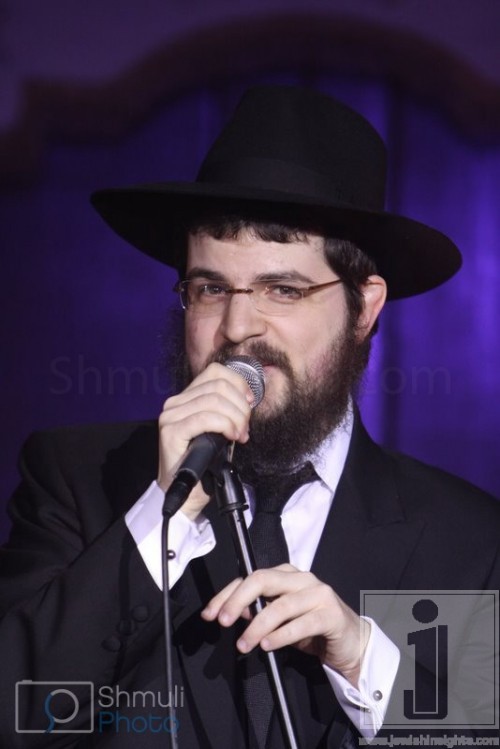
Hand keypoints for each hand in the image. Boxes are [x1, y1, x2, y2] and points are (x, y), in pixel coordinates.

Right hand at [157, 363, 253, 519]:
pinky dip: (225, 425)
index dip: (238, 382)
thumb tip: (248, 399)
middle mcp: (175, 403)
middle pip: (219, 386)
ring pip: (215, 401)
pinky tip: (231, 437)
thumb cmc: (204, 463)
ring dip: (236, 418)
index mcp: (186, 397)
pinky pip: (205, 418)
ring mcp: (171, 416)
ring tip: (240, 435)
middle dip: (240, 406)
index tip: (250, 402)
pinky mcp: (171, 432)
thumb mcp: (220, 430)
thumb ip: (229, 411)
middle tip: (245, 427)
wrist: (187, 495)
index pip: (215, 371)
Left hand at [201, 565, 369, 687]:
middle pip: (263, 580)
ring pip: (280, 605)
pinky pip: (300, 624)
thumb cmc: (312, 629)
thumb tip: (233, 612)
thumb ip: (260, 611)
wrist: (351, 642)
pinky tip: (267, 646)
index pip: (251, 577)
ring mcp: (318, 593)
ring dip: (257, 626)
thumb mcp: (281, 619)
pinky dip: (280, 636)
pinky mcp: (331, 614)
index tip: (210, 614)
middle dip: (237, 600)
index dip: (227, 594)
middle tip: (222, 622)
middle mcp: (302, 578)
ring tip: (244, 644)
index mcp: (287, 574)